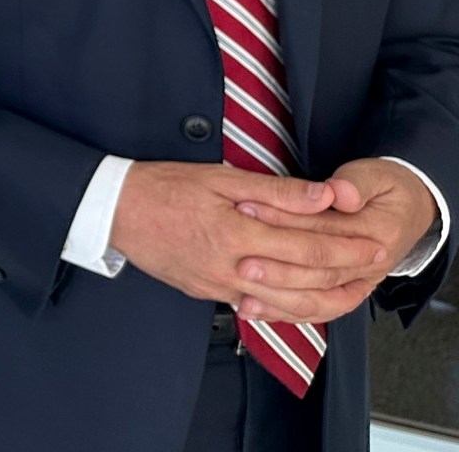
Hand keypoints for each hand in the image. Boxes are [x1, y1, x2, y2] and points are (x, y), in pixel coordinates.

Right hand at [110, 161, 387, 312]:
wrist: (112, 211)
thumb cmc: (162, 187)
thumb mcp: (219, 177)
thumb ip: (276, 191)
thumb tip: (323, 196)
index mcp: (235, 234)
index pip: (306, 246)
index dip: (346, 246)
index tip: (373, 242)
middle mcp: (230, 268)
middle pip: (304, 279)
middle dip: (345, 272)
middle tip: (374, 263)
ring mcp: (218, 287)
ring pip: (285, 304)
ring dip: (325, 297)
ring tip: (351, 286)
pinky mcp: (208, 294)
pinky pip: (259, 309)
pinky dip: (289, 308)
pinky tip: (306, 300)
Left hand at [229, 157, 438, 321]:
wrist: (411, 209)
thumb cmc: (387, 189)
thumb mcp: (375, 175)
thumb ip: (355, 183)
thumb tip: (339, 193)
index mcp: (378, 234)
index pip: (323, 229)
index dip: (283, 219)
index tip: (247, 209)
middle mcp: (370, 266)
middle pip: (317, 270)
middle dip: (276, 266)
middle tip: (240, 261)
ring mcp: (357, 282)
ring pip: (315, 299)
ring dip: (276, 295)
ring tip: (242, 287)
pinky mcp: (344, 292)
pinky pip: (314, 309)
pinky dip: (283, 311)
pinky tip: (255, 308)